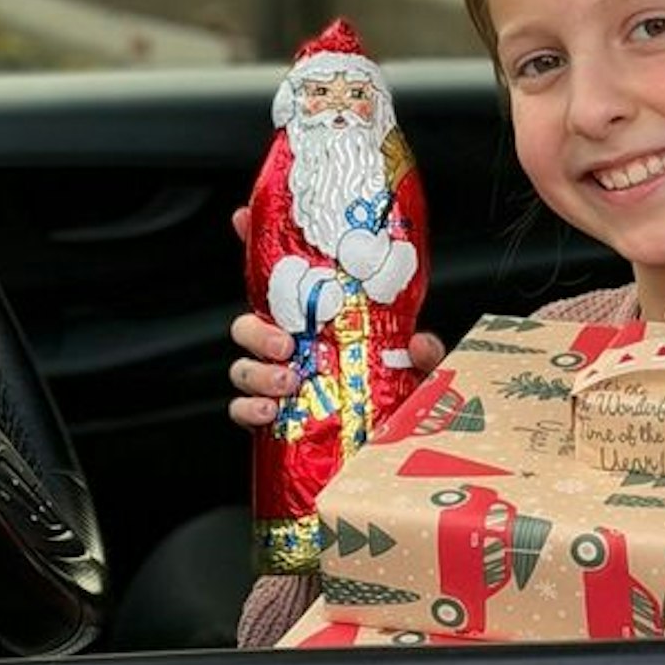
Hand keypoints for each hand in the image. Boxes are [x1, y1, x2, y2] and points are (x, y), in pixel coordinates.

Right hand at [227, 207, 442, 428]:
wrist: (388, 443)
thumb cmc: (397, 396)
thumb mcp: (416, 366)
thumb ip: (422, 352)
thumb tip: (419, 343)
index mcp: (318, 320)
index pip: (281, 278)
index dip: (255, 244)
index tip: (242, 221)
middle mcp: (292, 347)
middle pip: (250, 324)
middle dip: (257, 329)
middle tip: (286, 343)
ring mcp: (278, 381)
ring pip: (243, 365)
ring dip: (256, 370)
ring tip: (288, 380)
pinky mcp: (272, 419)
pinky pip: (243, 409)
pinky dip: (248, 409)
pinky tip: (268, 411)